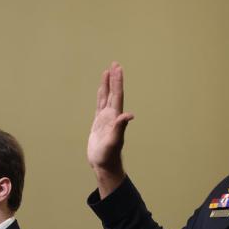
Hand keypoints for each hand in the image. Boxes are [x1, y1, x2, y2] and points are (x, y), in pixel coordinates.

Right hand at [87, 62, 133, 194]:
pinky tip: (101, 91)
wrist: (104, 164)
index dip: (117, 81)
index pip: (117, 95)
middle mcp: (112, 115)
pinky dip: (101, 96)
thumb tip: (129, 115)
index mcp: (115, 117)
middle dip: (114, 78)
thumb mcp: (114, 141)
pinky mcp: (99, 123)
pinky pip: (99, 105)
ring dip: (107, 85)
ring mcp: (105, 119)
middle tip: (115, 63)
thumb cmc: (109, 155)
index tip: (117, 68)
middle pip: (113, 92)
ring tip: (107, 72)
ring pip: (106, 97)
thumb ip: (120, 127)